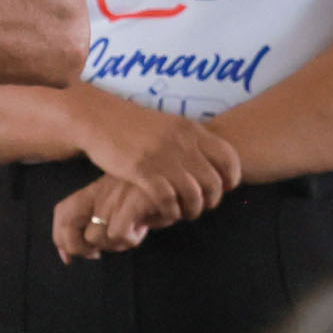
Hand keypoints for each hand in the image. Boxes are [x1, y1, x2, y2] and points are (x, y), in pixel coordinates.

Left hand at [53, 176, 164, 262]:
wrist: (185, 178)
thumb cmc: (155, 196)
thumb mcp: (126, 206)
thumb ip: (104, 224)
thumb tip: (77, 253)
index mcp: (96, 190)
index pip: (62, 212)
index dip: (60, 239)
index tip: (69, 258)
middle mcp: (101, 192)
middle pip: (72, 229)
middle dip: (83, 249)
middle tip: (101, 251)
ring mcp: (115, 196)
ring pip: (96, 237)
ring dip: (115, 244)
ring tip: (133, 232)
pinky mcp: (132, 200)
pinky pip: (117, 233)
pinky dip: (130, 238)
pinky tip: (143, 229)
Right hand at [83, 93, 242, 213]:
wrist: (102, 118)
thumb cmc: (135, 125)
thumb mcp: (170, 125)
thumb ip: (190, 140)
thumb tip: (208, 159)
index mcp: (191, 131)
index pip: (228, 157)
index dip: (231, 178)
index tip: (225, 188)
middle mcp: (182, 144)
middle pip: (213, 182)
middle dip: (212, 200)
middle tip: (203, 206)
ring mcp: (163, 158)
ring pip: (193, 194)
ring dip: (192, 210)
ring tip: (185, 213)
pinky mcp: (142, 171)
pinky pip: (168, 199)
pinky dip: (171, 211)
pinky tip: (167, 212)